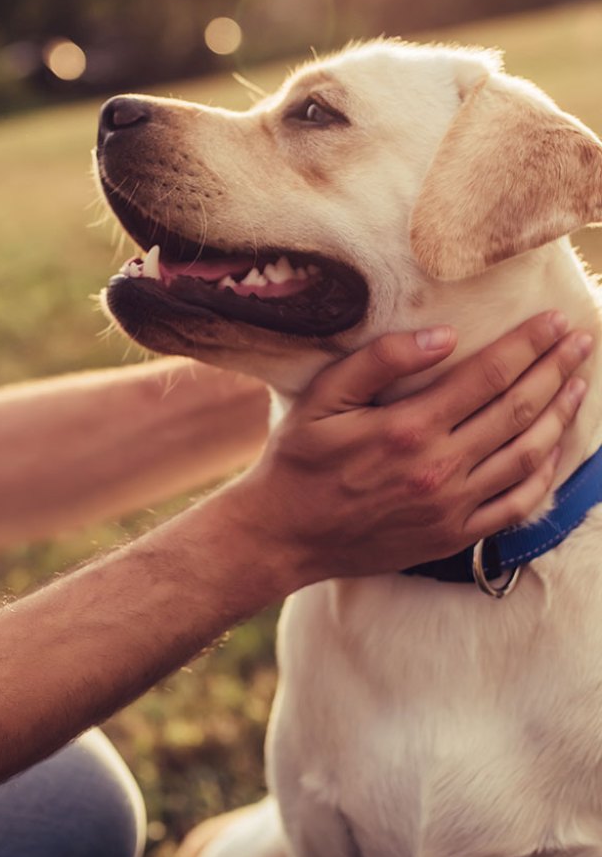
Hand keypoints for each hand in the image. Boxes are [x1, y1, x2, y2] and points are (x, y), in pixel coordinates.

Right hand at [227, 311, 591, 584]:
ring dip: (560, 415)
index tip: (556, 320)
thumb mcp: (322, 399)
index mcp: (408, 428)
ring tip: (579, 384)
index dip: (528, 345)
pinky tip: (554, 448)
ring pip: (527, 455)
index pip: (488, 375)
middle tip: (581, 341)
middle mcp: (439, 468)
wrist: (284, 535)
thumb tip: (444, 336)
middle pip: (518, 410)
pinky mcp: (453, 536)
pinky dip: (545, 473)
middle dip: (555, 370)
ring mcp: (451, 507)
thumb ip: (380, 361)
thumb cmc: (298, 460)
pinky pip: (517, 504)